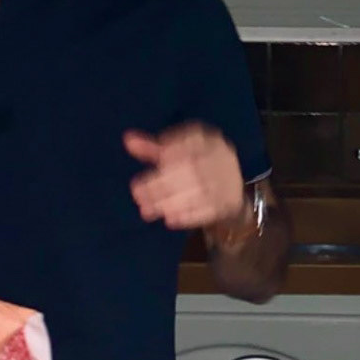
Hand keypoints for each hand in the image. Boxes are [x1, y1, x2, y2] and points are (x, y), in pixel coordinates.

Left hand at [124, 125, 245, 232]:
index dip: (167, 152)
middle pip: (190, 168)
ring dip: (170, 201)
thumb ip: (152, 148)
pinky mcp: (231, 201)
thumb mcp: (174, 154)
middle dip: (161, 183)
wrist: (229, 190)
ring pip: (198, 190)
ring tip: (147, 210)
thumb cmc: (195, 168)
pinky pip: (209, 209)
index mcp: (208, 139)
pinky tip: (170, 220)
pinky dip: (188, 215)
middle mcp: (221, 155)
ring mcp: (228, 179)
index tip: (147, 166)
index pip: (189, 140)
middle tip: (137, 195)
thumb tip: (128, 139)